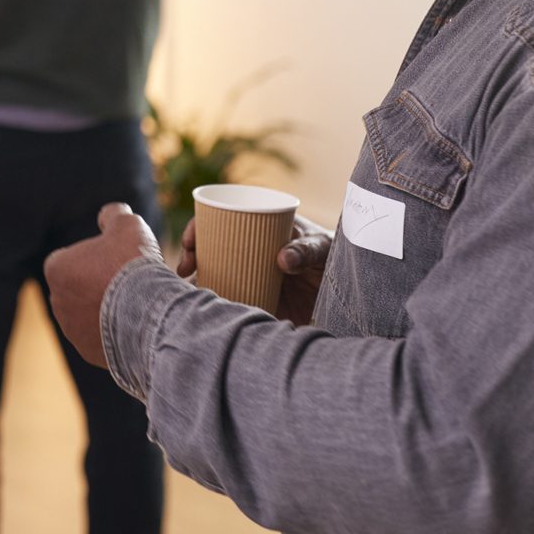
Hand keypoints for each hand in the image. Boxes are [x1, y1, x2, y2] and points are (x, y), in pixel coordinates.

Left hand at [44, 203, 161, 369]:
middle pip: (78, 287)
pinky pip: (101, 338)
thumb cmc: (132, 264)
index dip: (93, 255)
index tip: (114, 257)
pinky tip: (135, 323)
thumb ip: (113, 215)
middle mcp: (57, 301)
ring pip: (88, 314)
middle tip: (127, 280)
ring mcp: (72, 330)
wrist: (147, 314)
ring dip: (106, 308)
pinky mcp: (89, 352)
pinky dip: (115, 331)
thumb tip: (108, 214)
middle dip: (97, 284)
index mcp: (56, 269)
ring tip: (134, 303)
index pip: (69, 258)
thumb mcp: (126, 224)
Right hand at [178, 212, 332, 325]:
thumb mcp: (323, 248)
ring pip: (216, 274)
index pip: (221, 221)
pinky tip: (205, 312)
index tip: (190, 241)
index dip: (199, 228)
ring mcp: (251, 274)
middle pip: (210, 248)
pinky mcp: (257, 299)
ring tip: (189, 291)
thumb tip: (283, 259)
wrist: (349, 292)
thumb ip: (306, 250)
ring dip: (198, 280)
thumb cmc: (335, 257)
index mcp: (260, 227)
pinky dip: (216, 305)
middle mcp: (250, 250)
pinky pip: (231, 300)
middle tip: (184, 269)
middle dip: (191, 256)